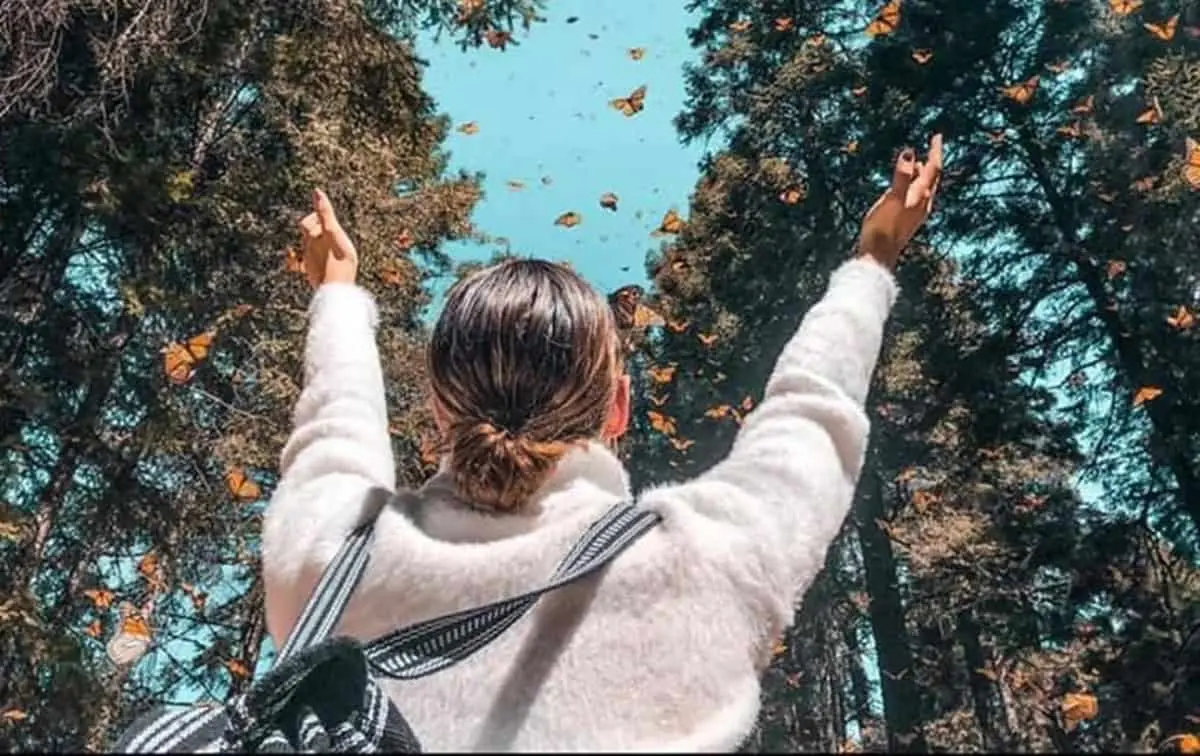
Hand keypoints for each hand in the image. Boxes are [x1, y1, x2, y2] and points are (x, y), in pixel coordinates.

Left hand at [299, 189, 357, 288]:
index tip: (324, 217)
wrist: (337, 290)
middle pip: (307, 237)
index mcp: (311, 239)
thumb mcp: (334, 232)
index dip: (314, 218)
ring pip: (310, 252)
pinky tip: (326, 265)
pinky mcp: (316, 278)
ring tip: (331, 248)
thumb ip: (325, 212)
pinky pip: (313, 268)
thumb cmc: (338, 261)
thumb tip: (316, 191)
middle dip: (316, 232)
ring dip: (318, 247)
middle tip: (329, 231)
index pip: (306, 223)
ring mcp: (311, 265)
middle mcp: (308, 251)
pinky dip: (319, 263)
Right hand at [857, 134, 943, 269]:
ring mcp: (915, 212)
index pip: (933, 168)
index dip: (935, 151)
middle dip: (932, 160)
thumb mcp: (892, 198)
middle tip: (932, 146)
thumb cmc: (884, 227)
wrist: (878, 255)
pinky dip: (913, 184)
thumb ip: (901, 176)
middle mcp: (923, 202)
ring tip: (918, 162)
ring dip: (922, 173)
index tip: (937, 136)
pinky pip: (914, 196)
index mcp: (921, 195)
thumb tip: (909, 152)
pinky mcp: (906, 219)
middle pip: (932, 177)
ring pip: (923, 187)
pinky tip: (905, 188)